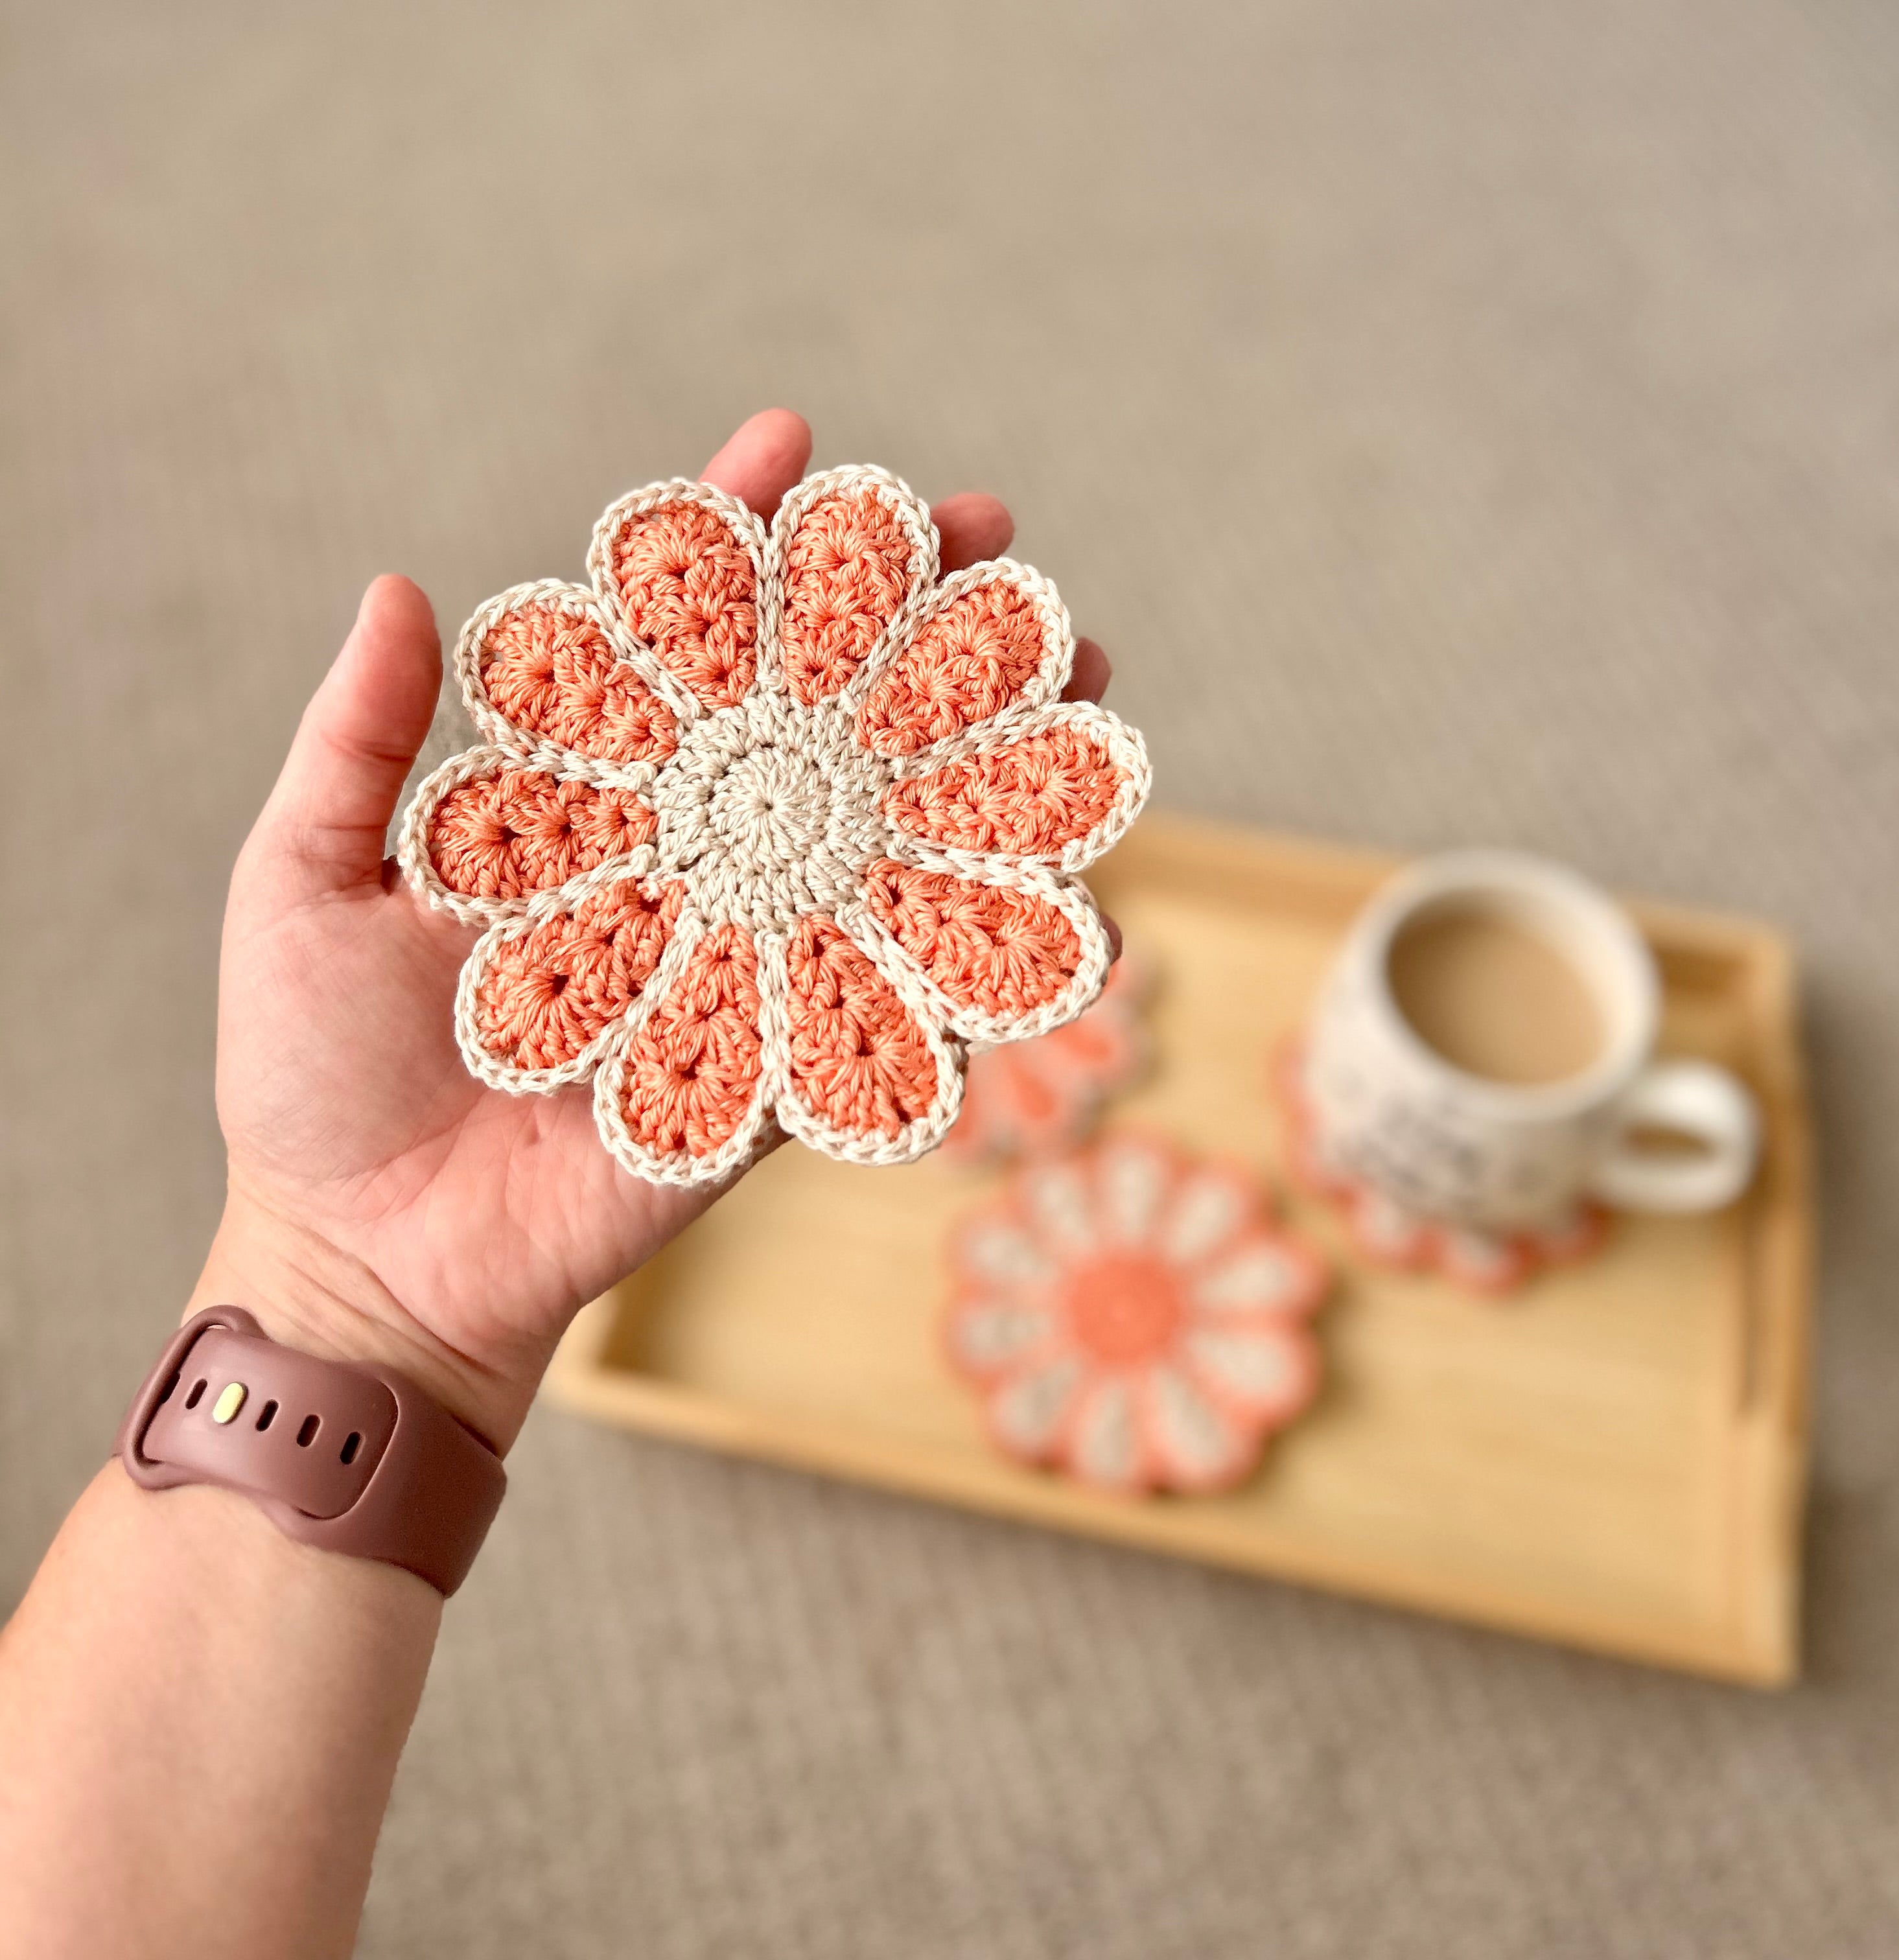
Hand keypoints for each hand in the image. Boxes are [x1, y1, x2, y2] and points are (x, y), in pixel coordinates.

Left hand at [198, 411, 1117, 1449]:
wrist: (372, 1252)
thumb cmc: (317, 1069)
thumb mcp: (305, 882)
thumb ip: (358, 745)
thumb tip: (402, 586)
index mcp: (586, 794)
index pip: (679, 638)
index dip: (739, 536)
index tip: (800, 444)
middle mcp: (687, 857)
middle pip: (819, 714)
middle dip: (912, 625)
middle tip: (996, 543)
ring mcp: (751, 957)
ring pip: (887, 835)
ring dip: (987, 757)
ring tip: (1079, 678)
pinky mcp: (788, 1066)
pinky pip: (905, 1002)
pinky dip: (1000, 961)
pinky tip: (1087, 907)